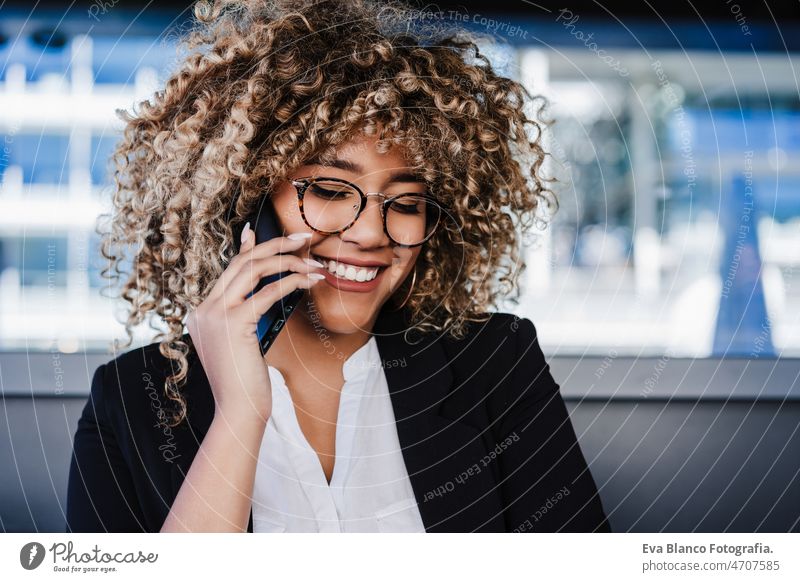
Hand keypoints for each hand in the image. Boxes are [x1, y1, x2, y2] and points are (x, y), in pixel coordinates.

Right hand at [186, 224, 323, 421]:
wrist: (238, 412)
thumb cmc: (246, 383)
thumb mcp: (243, 344)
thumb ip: (247, 317)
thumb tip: (265, 294)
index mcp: (202, 313)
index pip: (229, 270)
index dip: (249, 248)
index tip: (260, 231)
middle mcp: (203, 309)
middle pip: (241, 262)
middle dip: (275, 245)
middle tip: (304, 237)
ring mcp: (215, 314)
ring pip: (254, 269)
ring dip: (289, 261)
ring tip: (314, 261)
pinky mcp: (233, 323)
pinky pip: (267, 292)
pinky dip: (292, 282)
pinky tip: (311, 281)